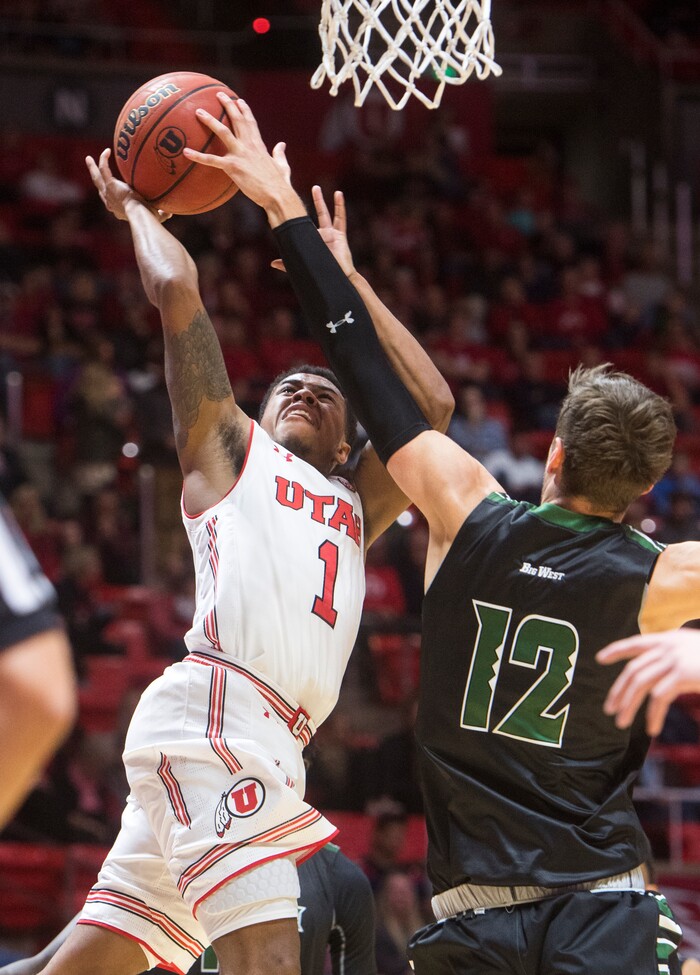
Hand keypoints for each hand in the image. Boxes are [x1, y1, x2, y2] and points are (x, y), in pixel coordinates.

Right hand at [86, 149, 170, 221]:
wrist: (142, 215)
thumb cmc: (150, 219)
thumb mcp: (156, 216)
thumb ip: (163, 213)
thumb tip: (171, 212)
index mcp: (119, 209)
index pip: (111, 201)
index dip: (110, 194)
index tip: (111, 187)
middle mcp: (111, 202)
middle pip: (100, 188)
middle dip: (96, 179)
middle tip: (93, 171)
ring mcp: (108, 194)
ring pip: (97, 178)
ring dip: (92, 168)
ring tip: (88, 159)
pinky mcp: (110, 185)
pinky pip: (103, 169)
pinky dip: (103, 160)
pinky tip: (107, 151)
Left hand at [183, 94, 300, 217]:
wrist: (277, 195)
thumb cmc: (280, 184)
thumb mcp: (282, 165)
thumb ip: (280, 154)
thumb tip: (282, 145)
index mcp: (259, 145)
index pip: (251, 122)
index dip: (244, 110)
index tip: (238, 100)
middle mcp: (249, 145)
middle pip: (237, 120)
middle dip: (228, 105)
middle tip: (218, 94)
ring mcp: (240, 154)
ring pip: (223, 132)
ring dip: (210, 120)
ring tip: (198, 111)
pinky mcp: (233, 167)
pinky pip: (211, 161)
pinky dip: (198, 156)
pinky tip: (186, 152)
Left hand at [271, 185, 355, 276]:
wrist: (336, 278)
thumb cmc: (320, 273)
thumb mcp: (302, 264)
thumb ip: (287, 263)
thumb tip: (271, 263)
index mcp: (312, 240)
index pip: (303, 224)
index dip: (298, 214)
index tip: (289, 203)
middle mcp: (321, 234)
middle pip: (314, 215)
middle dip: (310, 202)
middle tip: (302, 190)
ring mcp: (331, 233)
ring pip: (325, 213)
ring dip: (321, 200)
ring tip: (316, 188)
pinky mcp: (340, 235)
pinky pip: (341, 218)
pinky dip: (340, 205)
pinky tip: (338, 194)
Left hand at [597, 629, 699, 735]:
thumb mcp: (693, 651)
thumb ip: (674, 658)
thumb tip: (655, 676)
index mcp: (669, 639)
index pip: (635, 643)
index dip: (617, 650)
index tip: (599, 658)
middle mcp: (668, 646)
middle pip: (633, 670)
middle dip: (618, 691)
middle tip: (609, 709)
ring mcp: (674, 659)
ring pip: (640, 683)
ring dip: (628, 705)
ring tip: (621, 722)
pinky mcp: (682, 675)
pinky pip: (659, 698)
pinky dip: (652, 715)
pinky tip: (651, 728)